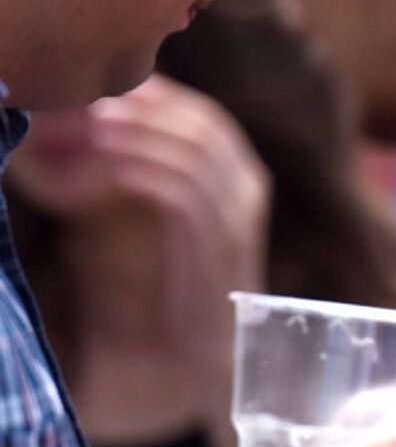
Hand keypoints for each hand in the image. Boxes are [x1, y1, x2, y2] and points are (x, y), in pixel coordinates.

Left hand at [85, 77, 270, 363]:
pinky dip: (148, 178)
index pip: (207, 117)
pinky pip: (186, 198)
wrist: (207, 356)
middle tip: (96, 107)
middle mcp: (249, 190)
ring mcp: (239, 219)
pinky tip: (113, 175)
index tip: (110, 90)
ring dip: (140, 139)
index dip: (160, 98)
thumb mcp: (175, 221)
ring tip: (95, 135)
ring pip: (195, 156)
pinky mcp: (219, 249)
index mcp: (243, 177)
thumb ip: (158, 176)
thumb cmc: (178, 285)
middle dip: (147, 111)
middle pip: (204, 128)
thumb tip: (109, 127)